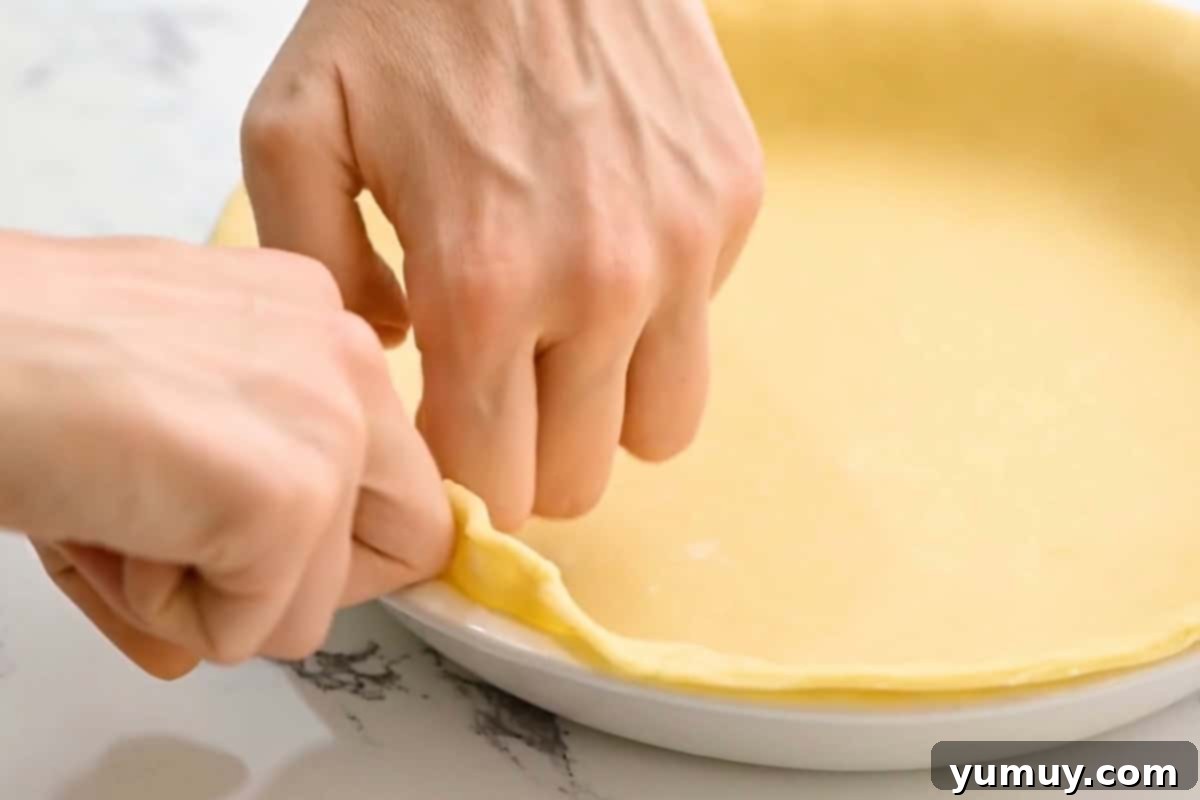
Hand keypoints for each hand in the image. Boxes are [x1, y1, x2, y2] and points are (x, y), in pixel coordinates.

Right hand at [0, 233, 451, 676]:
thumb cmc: (21, 356)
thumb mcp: (152, 416)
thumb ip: (221, 514)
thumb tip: (204, 641)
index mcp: (318, 323)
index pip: (399, 475)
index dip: (328, 539)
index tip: (244, 540)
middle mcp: (347, 357)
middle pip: (407, 537)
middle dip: (300, 577)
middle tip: (195, 545)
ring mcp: (331, 426)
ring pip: (317, 605)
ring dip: (204, 595)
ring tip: (120, 513)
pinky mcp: (291, 496)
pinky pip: (253, 630)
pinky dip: (162, 611)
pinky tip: (110, 528)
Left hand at [241, 0, 763, 529]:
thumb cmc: (404, 9)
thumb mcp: (294, 129)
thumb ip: (319, 275)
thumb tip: (398, 353)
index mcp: (482, 285)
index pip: (491, 480)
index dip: (460, 480)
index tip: (445, 439)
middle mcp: (600, 285)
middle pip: (582, 479)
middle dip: (531, 458)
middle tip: (500, 395)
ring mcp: (683, 246)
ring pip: (664, 429)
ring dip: (607, 412)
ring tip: (564, 346)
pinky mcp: (733, 203)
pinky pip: (700, 322)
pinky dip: (655, 314)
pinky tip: (606, 238)